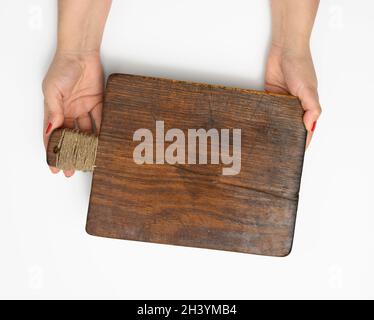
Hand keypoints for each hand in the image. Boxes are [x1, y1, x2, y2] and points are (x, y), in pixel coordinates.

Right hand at [42, 51, 103, 176]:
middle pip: (69, 137)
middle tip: (72, 169)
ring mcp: (83, 108)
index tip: (54, 166)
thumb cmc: (62, 68)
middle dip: (70, 153)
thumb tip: (52, 130)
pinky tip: (103, 144)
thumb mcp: (52, 91)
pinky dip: (101, 132)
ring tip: (90, 159)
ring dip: (87, 146)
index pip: (52, 135)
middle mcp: (68, 112)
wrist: (81, 53)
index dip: (52, 151)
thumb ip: (53, 111)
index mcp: (54, 110)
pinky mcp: (97, 104)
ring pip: (85, 132)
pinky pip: (100, 121)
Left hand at [265, 44, 321, 147]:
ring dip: (274, 126)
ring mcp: (282, 100)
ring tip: (267, 140)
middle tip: (278, 149)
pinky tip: (259, 123)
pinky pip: (267, 107)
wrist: (285, 48)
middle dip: (286, 135)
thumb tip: (310, 127)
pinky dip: (264, 114)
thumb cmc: (300, 65)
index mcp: (308, 105)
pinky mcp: (270, 94)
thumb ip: (311, 108)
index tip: (297, 152)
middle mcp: (295, 104)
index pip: (306, 127)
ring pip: (278, 118)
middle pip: (291, 124)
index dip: (303, 139)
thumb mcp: (309, 89)